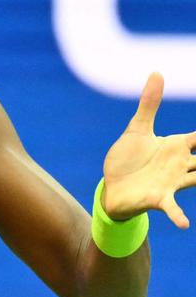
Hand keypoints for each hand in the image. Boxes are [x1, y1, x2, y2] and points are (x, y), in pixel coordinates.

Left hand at [101, 72, 195, 228]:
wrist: (111, 187)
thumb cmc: (127, 159)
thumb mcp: (137, 129)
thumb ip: (150, 104)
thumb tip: (157, 72)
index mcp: (177, 145)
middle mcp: (180, 164)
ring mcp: (172, 182)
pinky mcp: (158, 198)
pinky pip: (173, 207)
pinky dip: (179, 216)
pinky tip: (185, 225)